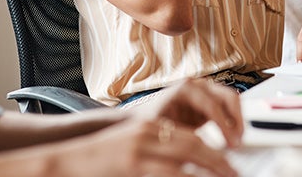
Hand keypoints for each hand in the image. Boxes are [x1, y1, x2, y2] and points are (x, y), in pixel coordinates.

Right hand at [56, 116, 237, 176]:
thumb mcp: (133, 148)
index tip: (230, 163)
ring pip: (183, 158)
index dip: (213, 150)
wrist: (66, 162)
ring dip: (208, 169)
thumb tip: (189, 167)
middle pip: (192, 144)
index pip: (190, 135)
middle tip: (235, 174)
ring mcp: (138, 152)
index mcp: (149, 129)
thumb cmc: (102, 162)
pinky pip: (167, 173)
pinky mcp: (131, 166)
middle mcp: (146, 136)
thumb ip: (159, 153)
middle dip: (218, 161)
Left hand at [134, 78, 242, 148]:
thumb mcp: (161, 130)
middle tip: (237, 143)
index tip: (230, 143)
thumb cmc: (149, 123)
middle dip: (236, 120)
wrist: (143, 119)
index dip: (224, 125)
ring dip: (238, 121)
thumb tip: (195, 149)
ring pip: (232, 101)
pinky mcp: (210, 102)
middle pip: (228, 96)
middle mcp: (198, 86)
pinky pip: (228, 108)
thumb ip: (179, 135)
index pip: (212, 104)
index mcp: (185, 88)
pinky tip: (232, 139)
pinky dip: (233, 122)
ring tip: (236, 143)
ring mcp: (205, 92)